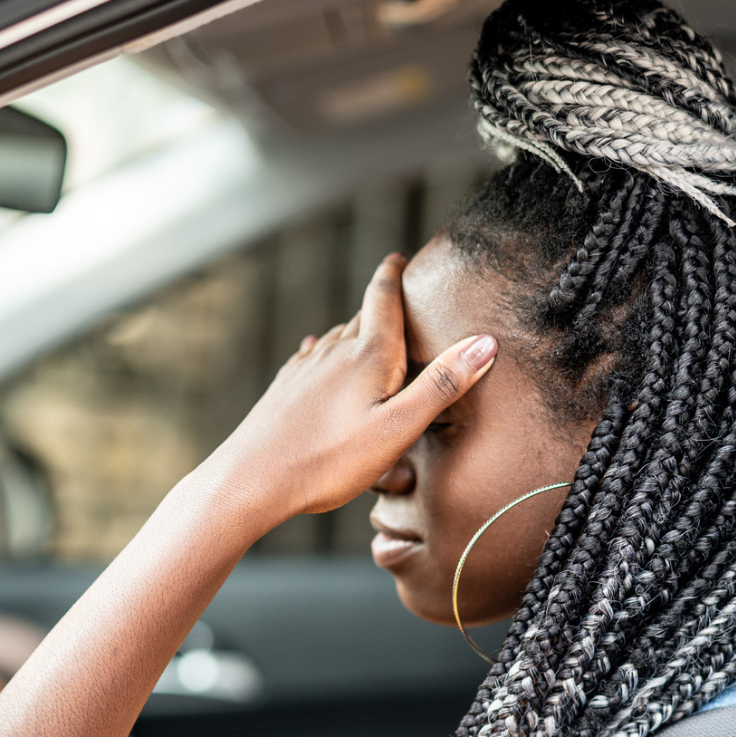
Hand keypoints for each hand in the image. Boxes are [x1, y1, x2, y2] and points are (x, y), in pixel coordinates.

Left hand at [205, 253, 497, 523]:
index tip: (399, 256)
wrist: (250, 480)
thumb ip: (441, 385)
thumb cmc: (328, 461)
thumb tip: (484, 342)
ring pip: (338, 338)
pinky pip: (313, 358)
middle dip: (382, 304)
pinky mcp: (286, 389)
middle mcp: (334, 351)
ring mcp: (306, 369)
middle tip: (400, 295)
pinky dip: (326, 351)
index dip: (393, 273)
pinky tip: (317, 351)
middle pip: (363, 317)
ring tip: (373, 331)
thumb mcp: (398, 429)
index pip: (383, 298)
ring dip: (357, 330)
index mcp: (368, 356)